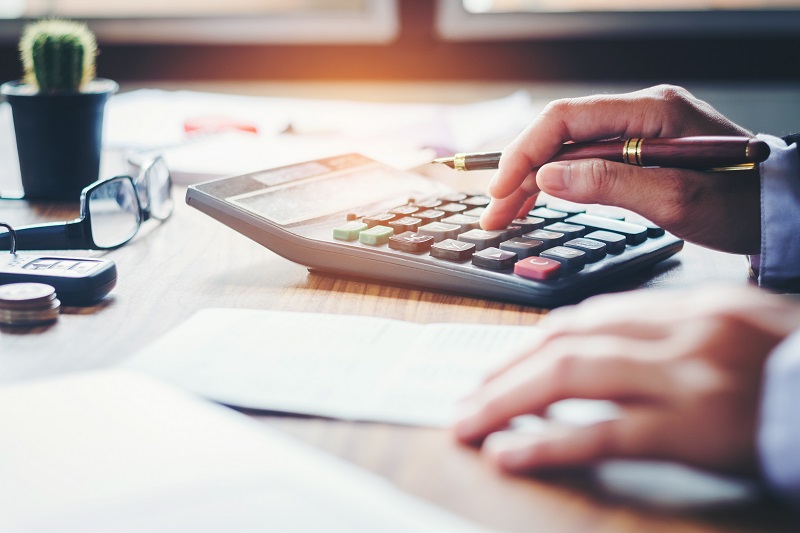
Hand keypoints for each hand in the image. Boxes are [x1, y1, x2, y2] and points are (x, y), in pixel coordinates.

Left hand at [452, 285, 799, 475]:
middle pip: (567, 341)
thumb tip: (601, 349)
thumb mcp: (736, 331)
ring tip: (470, 423)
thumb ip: (671, 333)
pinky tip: (510, 455)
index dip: (533, 344)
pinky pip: (604, 433)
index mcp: (689, 306)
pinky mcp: (694, 428)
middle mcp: (682, 331)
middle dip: (507, 370)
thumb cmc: (794, 369)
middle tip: (469, 396)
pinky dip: (548, 444)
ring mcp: (688, 377)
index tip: (501, 365)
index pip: (588, 318)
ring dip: (508, 400)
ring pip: (571, 376)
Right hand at [480, 85, 759, 254]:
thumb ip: (609, 184)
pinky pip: (585, 162)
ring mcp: (638, 131)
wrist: (778, 209)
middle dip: (520, 173)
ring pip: (567, 150)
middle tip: (493, 214)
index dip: (525, 153)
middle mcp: (640, 113)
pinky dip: (557, 184)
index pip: (566, 119)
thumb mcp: (675, 199)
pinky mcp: (638, 152)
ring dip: (532, 182)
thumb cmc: (739, 204)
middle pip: (560, 135)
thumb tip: (547, 178)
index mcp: (651, 111)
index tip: (501, 190)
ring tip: (505, 215)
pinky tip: (536, 201)